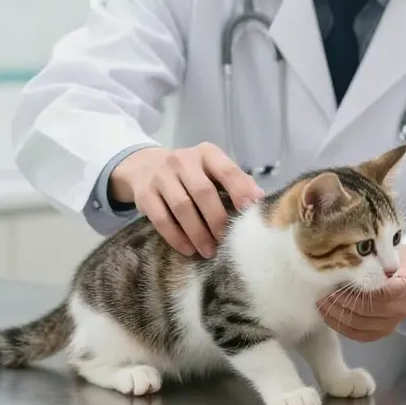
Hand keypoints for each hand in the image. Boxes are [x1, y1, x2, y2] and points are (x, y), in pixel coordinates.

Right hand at [109, 143, 263, 257]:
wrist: (144, 166)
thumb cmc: (192, 173)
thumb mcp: (213, 170)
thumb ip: (237, 182)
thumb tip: (261, 200)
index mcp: (207, 153)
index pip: (227, 171)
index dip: (240, 191)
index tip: (250, 212)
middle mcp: (182, 160)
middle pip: (203, 192)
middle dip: (217, 219)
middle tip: (227, 240)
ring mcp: (160, 176)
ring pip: (181, 207)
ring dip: (198, 233)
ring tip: (210, 250)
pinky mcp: (144, 194)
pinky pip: (161, 219)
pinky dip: (176, 237)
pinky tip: (189, 249)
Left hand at [317, 245, 405, 341]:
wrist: (404, 273)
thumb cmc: (392, 258)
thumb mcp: (387, 249)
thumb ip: (372, 258)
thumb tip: (344, 262)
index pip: (387, 290)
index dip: (363, 289)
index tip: (342, 281)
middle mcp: (405, 306)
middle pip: (371, 309)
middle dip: (344, 301)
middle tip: (326, 292)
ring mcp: (395, 322)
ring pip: (362, 324)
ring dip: (338, 314)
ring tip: (322, 302)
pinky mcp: (382, 333)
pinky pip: (359, 335)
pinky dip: (341, 326)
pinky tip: (328, 314)